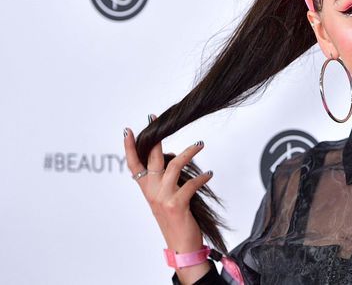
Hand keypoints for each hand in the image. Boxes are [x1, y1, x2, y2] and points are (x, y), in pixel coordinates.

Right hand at [123, 114, 212, 281]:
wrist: (181, 247)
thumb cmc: (176, 220)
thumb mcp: (165, 199)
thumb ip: (166, 181)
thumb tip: (175, 158)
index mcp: (147, 190)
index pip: (133, 165)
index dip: (129, 147)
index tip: (128, 129)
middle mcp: (151, 192)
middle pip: (151, 158)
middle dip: (155, 137)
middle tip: (157, 118)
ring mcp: (163, 198)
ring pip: (174, 165)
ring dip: (190, 152)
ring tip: (200, 143)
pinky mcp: (176, 204)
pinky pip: (190, 184)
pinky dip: (202, 177)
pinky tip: (210, 174)